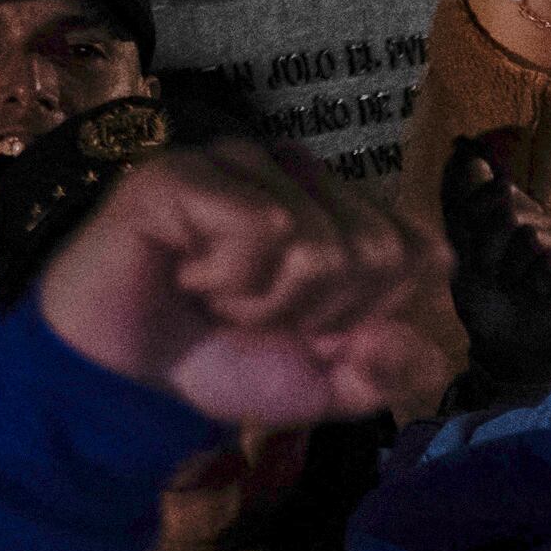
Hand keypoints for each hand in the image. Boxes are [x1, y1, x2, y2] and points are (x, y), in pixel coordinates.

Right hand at [33, 142, 447, 425]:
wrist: (124, 379)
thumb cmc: (222, 361)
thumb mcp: (326, 386)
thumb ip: (389, 372)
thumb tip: (418, 344)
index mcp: (350, 214)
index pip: (427, 255)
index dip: (373, 313)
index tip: (311, 327)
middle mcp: (306, 177)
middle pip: (380, 252)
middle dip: (318, 313)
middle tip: (252, 313)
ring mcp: (247, 164)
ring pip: (323, 243)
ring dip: (266, 301)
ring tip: (215, 295)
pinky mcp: (189, 171)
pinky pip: (263, 225)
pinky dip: (230, 277)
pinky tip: (187, 274)